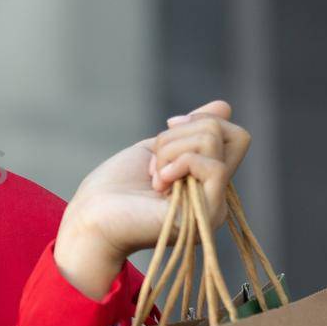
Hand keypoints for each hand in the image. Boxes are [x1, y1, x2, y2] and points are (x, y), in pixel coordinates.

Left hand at [54, 100, 250, 298]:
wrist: (90, 218)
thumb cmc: (115, 189)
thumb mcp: (157, 149)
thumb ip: (190, 132)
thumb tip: (225, 106)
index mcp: (207, 181)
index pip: (235, 136)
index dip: (202, 120)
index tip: (167, 127)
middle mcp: (217, 196)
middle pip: (231, 134)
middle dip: (182, 133)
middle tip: (154, 161)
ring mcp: (214, 207)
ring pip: (213, 143)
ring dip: (169, 149)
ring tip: (153, 175)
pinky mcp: (204, 215)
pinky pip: (212, 167)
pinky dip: (177, 162)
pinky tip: (157, 182)